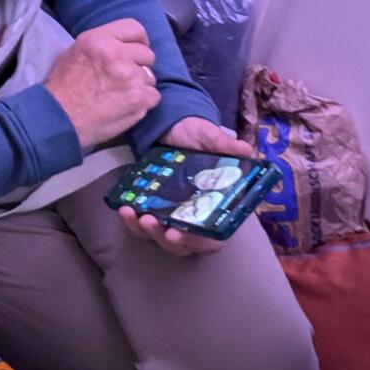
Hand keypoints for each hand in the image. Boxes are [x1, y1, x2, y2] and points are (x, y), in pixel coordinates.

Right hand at [44, 19, 160, 148]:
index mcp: (98, 39)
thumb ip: (100, 45)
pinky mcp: (138, 98)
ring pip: (150, 77)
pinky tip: (126, 106)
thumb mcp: (73, 52)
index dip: (139, 41)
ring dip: (140, 86)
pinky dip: (143, 103)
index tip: (135, 52)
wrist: (59, 118)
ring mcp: (129, 76)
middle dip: (139, 66)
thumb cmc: (62, 88)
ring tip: (120, 95)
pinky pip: (153, 96)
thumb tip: (120, 45)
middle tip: (123, 79)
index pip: (134, 28)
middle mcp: (115, 54)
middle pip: (147, 54)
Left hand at [118, 117, 256, 256]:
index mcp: (216, 206)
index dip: (198, 242)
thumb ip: (225, 145)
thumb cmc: (197, 135)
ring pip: (161, 237)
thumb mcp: (210, 137)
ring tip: (134, 215)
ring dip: (146, 232)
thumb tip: (244, 149)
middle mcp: (195, 216)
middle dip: (167, 239)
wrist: (173, 126)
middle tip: (152, 223)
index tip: (178, 234)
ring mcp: (172, 214)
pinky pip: (142, 224)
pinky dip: (132, 221)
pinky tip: (125, 208)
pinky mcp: (153, 207)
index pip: (212, 238)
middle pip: (183, 243)